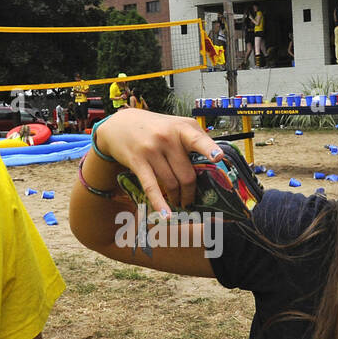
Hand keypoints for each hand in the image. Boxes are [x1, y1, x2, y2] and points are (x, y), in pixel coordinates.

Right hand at [93, 110, 221, 216]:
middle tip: (190, 201)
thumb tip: (214, 162)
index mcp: (181, 128)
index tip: (218, 158)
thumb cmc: (153, 127)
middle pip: (187, 174)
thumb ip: (193, 138)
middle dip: (191, 193)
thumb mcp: (174, 124)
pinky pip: (151, 186)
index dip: (209, 150)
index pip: (198, 140)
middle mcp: (167, 137)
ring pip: (172, 183)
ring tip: (178, 203)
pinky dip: (159, 202)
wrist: (118, 123)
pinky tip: (165, 214)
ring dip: (177, 198)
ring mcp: (152, 150)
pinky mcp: (138, 161)